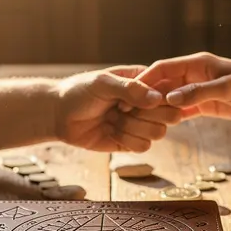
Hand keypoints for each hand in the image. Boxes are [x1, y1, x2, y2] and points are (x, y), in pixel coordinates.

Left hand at [54, 66, 180, 151]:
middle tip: (121, 110)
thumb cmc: (80, 92)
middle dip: (145, 116)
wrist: (59, 115)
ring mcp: (140, 123)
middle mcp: (147, 103)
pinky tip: (110, 132)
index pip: (169, 92)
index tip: (128, 99)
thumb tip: (157, 99)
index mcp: (145, 83)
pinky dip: (126, 141)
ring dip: (132, 128)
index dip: (155, 100)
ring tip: (112, 120)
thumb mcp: (103, 83)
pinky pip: (144, 147)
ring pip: (158, 133)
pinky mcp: (131, 142)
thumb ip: (130, 89)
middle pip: (171, 115)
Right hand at [136, 52, 230, 120]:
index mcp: (197, 63)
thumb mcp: (228, 88)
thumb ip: (199, 93)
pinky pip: (182, 111)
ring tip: (140, 122)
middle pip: (163, 85)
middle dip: (146, 97)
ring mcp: (198, 91)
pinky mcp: (205, 106)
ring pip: (170, 99)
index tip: (129, 93)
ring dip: (157, 109)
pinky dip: (171, 118)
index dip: (145, 80)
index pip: (163, 68)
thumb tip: (171, 99)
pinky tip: (160, 127)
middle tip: (128, 112)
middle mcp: (194, 75)